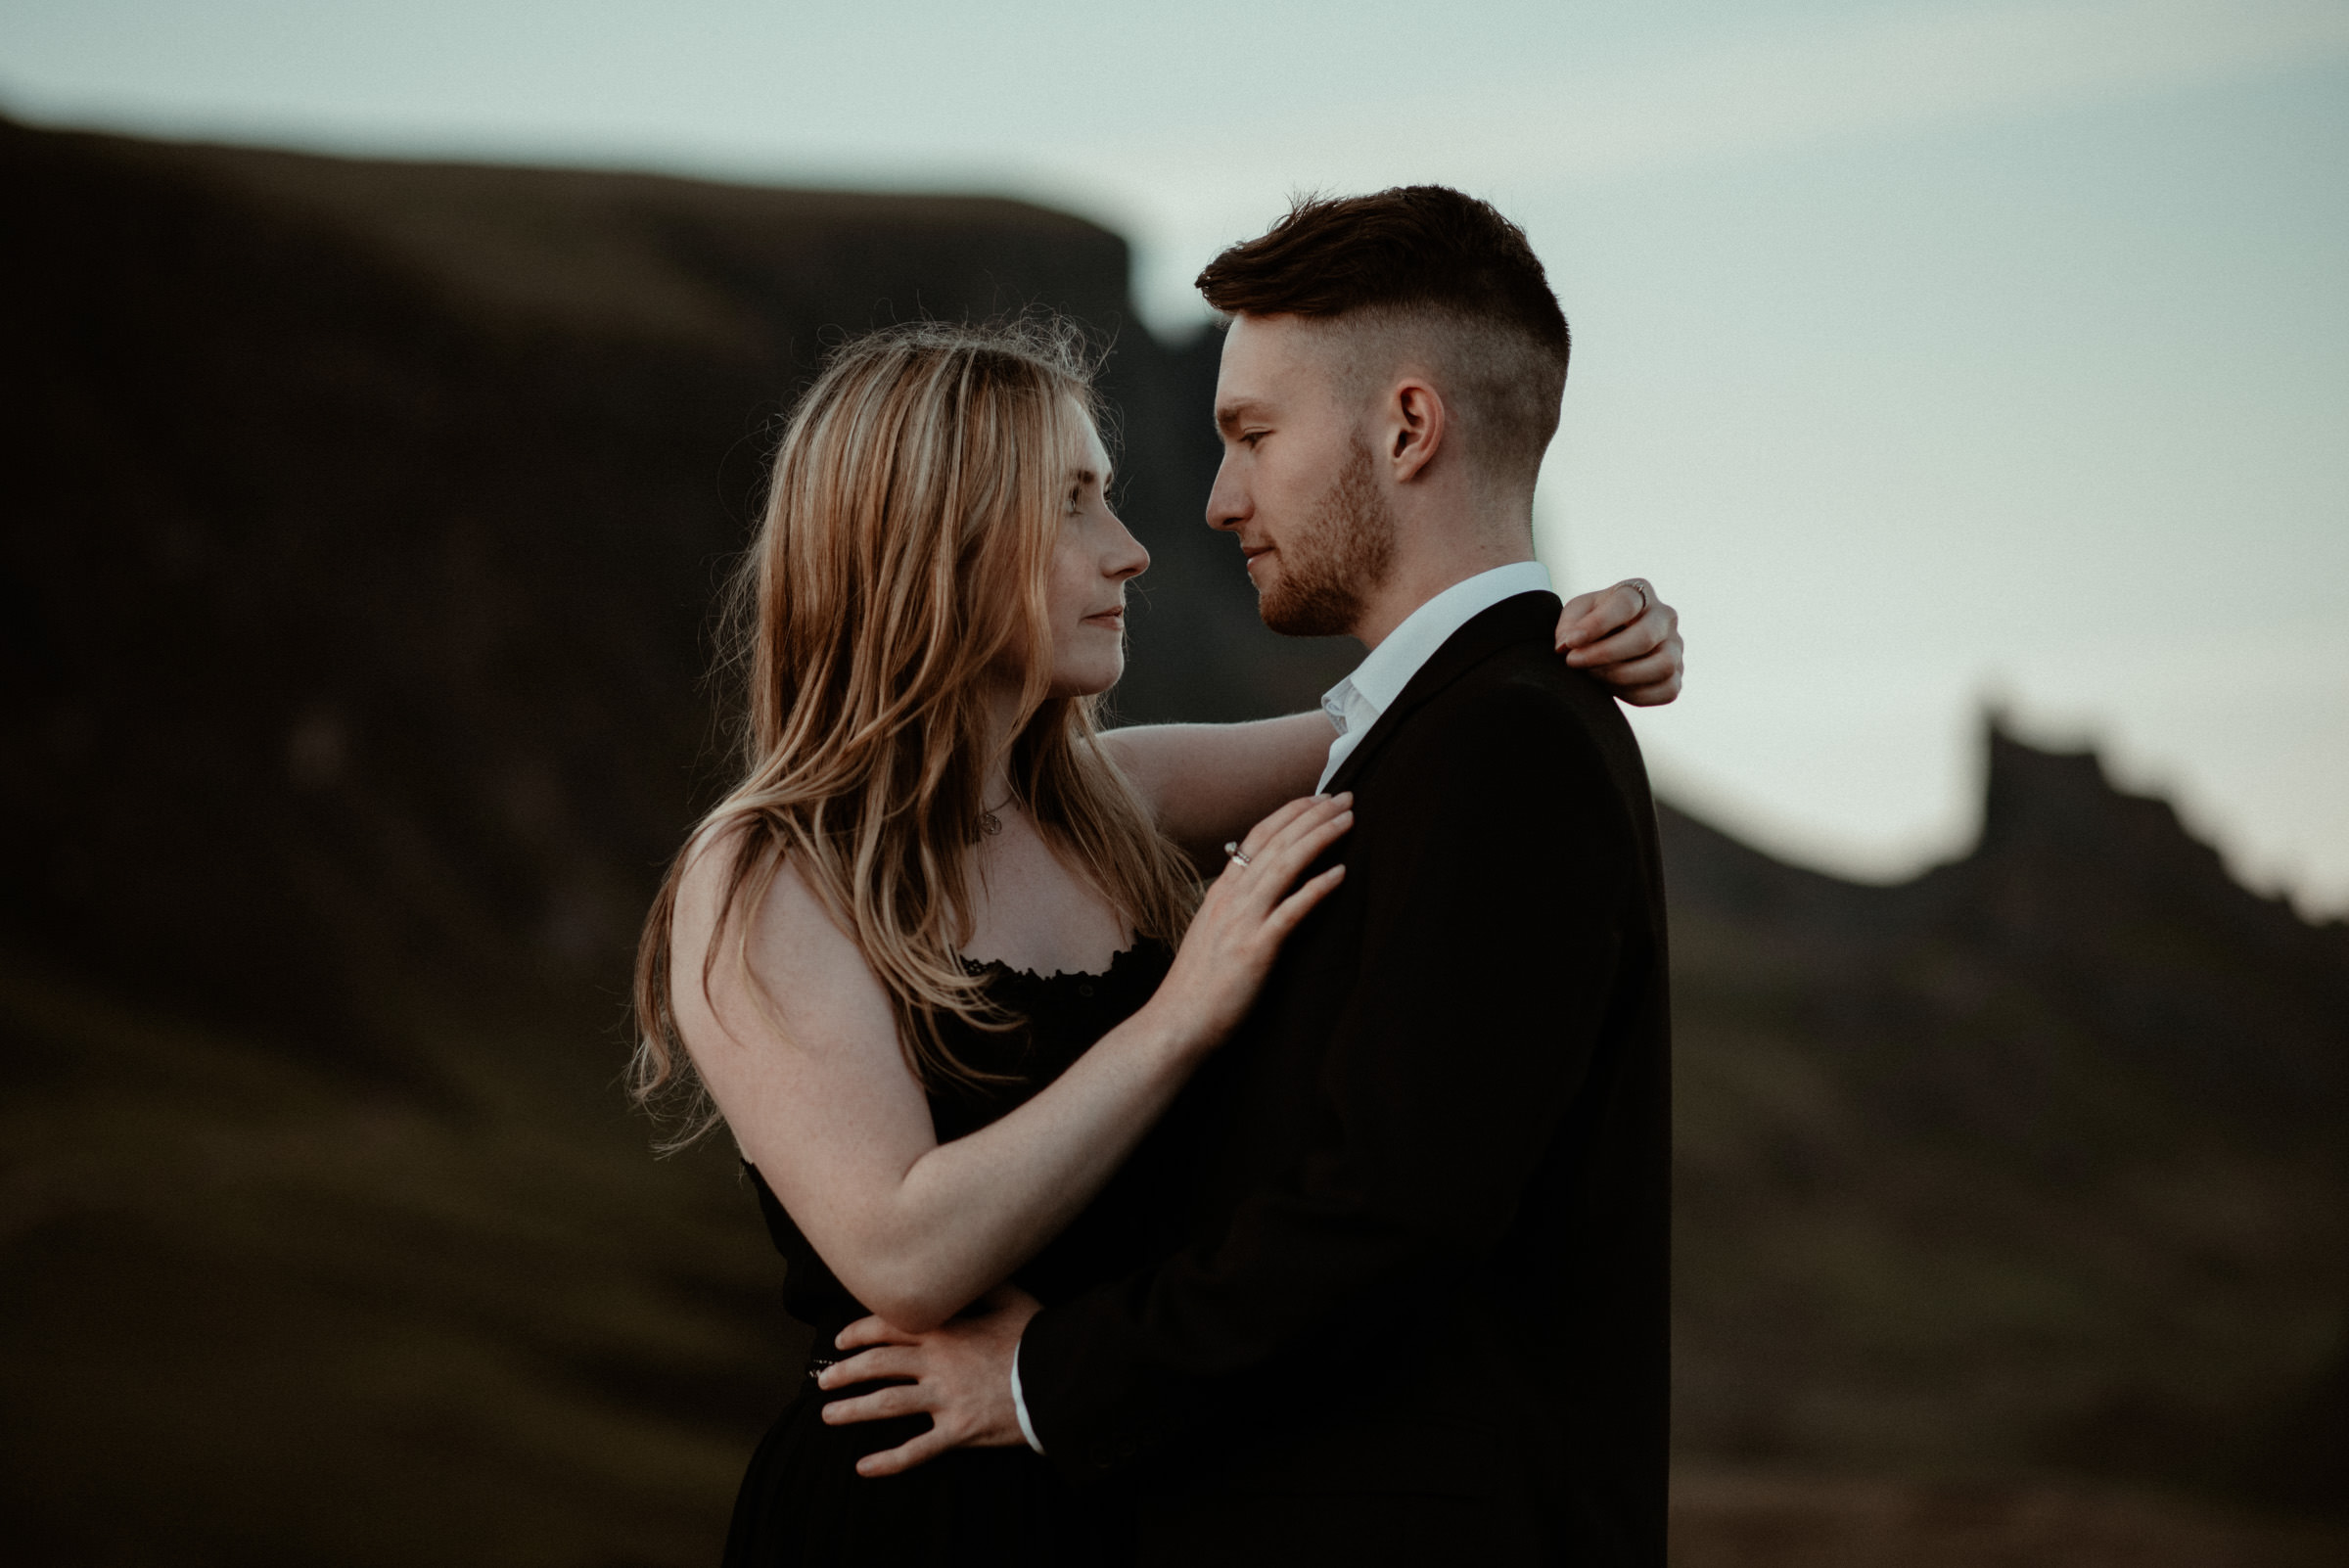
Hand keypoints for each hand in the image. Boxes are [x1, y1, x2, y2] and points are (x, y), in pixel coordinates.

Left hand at [816, 1283, 1041, 1476]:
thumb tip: (966, 1266)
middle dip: (845, 1372)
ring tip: (828, 1415)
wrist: (1061, 1378)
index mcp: (946, 1331)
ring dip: (853, 1410)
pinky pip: (917, 1450)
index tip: (840, 1341)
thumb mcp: (1013, 1300)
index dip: (859, 1333)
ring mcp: (946, 1399)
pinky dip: (889, 1460)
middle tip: (823, 1381)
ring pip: (887, 1405)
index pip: (890, 1327)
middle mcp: (938, 1363)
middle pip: (879, 1365)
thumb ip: (984, 1285)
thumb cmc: (1038, 1339)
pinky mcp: (958, 1431)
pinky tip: (864, 1467)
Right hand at [1147, 793, 1350, 1051]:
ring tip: (1348, 820)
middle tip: (1345, 796)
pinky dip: (1316, 889)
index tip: (1317, 799)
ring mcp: (1242, 922)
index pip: (1257, 837)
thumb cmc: (1196, 986)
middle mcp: (1231, 898)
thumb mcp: (1211, 933)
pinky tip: (1341, 874)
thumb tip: (1255, 892)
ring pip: (1285, 866)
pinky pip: (1291, 912)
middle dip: (1313, 815)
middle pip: (1276, 842)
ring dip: (1319, 838)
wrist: (1176, 1023)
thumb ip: (1233, 909)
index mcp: (1220, 892)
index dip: (1290, 813)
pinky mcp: (1256, 950)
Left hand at [1555, 578, 1682, 705]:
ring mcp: (1675, 647)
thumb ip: (1569, 626)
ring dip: (1621, 676)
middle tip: (1574, 662)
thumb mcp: (1575, 615)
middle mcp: (1664, 616)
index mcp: (1638, 592)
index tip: (1570, 643)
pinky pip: (1667, 690)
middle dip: (1605, 654)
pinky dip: (1635, 694)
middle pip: (1645, 637)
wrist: (1606, 646)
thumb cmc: (1590, 624)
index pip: (1625, 603)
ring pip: (1662, 665)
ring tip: (1593, 676)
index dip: (1596, 625)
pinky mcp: (1676, 675)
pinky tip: (1611, 688)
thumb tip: (1568, 646)